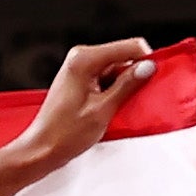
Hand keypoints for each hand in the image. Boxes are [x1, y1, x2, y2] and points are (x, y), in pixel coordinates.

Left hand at [8, 38, 155, 172]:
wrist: (42, 149)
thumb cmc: (63, 133)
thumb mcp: (103, 109)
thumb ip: (128, 85)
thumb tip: (148, 67)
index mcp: (84, 59)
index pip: (130, 46)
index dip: (146, 62)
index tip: (153, 79)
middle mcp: (80, 59)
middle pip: (124, 57)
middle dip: (134, 77)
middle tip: (132, 100)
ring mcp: (80, 69)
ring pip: (118, 70)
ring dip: (124, 87)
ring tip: (116, 109)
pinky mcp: (81, 80)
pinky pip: (108, 79)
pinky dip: (115, 92)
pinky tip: (111, 109)